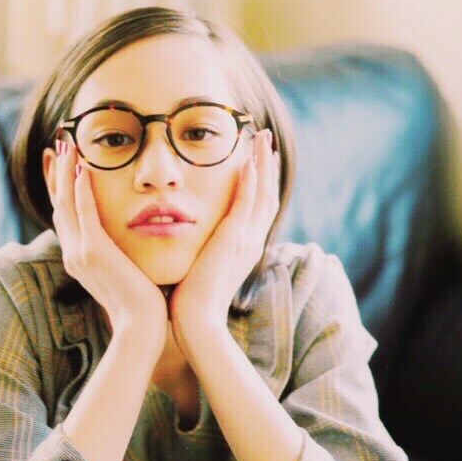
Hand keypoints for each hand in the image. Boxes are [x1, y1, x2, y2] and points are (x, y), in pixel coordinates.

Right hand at [51, 140, 167, 355]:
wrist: (142, 326)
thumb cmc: (142, 304)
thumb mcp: (126, 275)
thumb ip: (121, 258)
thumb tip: (133, 247)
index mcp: (81, 260)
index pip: (68, 217)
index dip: (64, 190)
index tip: (69, 165)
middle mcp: (74, 254)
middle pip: (60, 205)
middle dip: (59, 175)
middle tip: (62, 146)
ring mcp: (80, 253)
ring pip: (66, 204)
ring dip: (65, 173)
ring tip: (68, 146)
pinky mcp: (94, 252)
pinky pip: (83, 213)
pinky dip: (80, 190)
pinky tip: (82, 169)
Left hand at [168, 128, 279, 355]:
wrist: (198, 322)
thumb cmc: (194, 301)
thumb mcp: (203, 271)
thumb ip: (204, 254)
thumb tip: (194, 246)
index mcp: (244, 248)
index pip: (258, 208)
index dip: (261, 183)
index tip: (259, 160)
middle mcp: (251, 241)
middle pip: (267, 196)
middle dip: (267, 166)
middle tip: (266, 139)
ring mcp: (246, 240)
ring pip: (262, 194)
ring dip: (262, 164)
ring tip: (262, 138)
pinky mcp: (234, 240)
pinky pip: (247, 203)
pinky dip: (250, 180)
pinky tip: (249, 160)